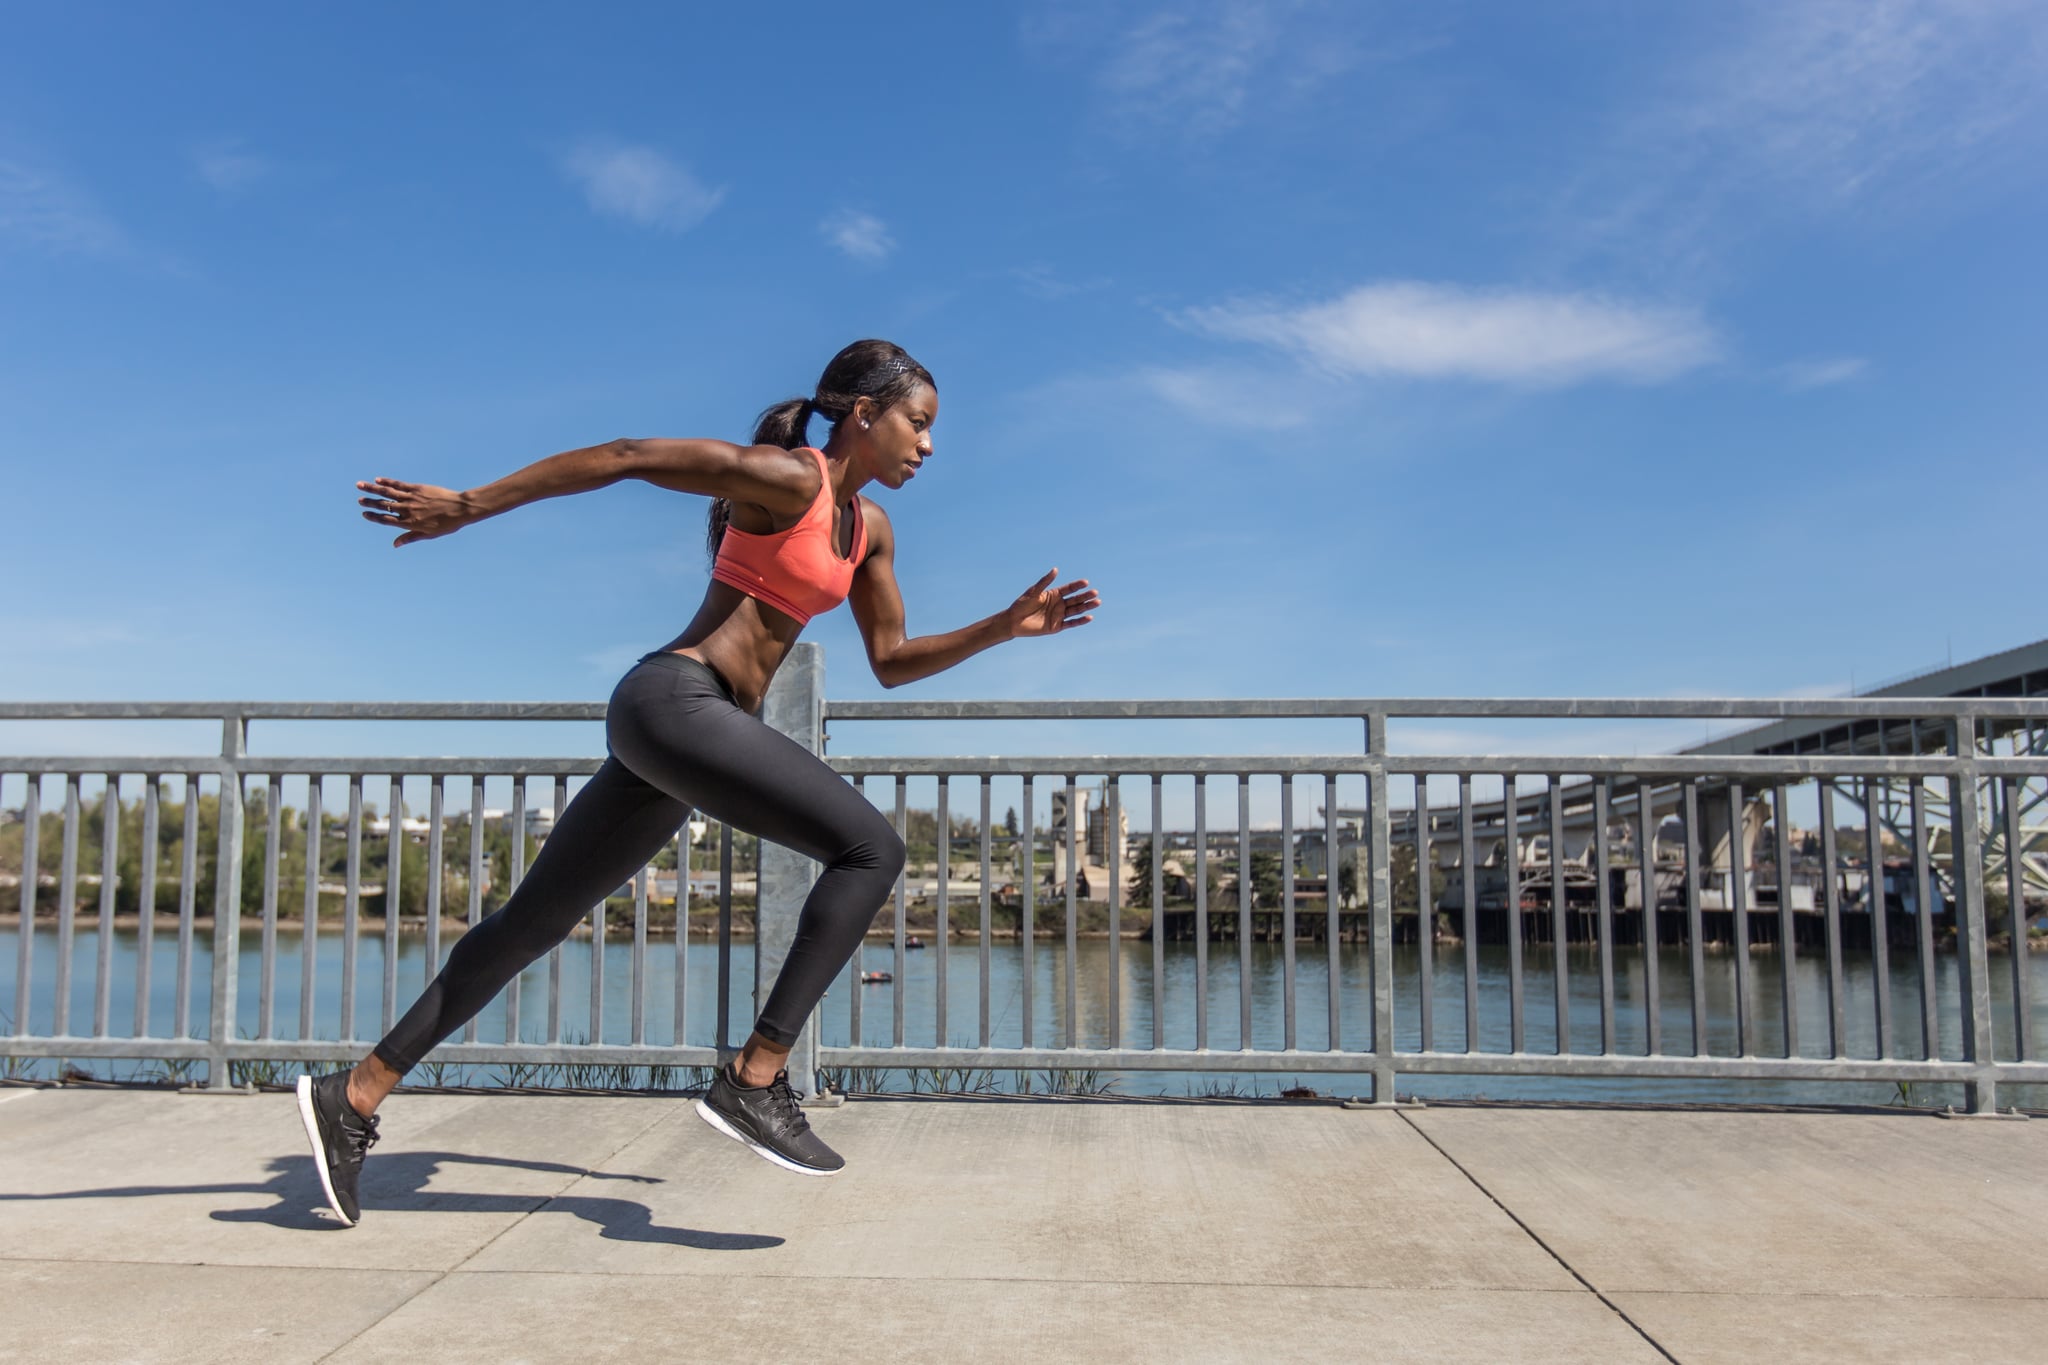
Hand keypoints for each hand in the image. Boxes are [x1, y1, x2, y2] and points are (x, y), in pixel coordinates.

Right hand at [356, 477, 475, 546]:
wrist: (460, 508)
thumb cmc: (447, 524)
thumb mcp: (428, 534)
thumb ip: (410, 537)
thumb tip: (395, 544)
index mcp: (409, 523)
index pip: (386, 520)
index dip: (374, 517)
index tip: (364, 514)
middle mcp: (407, 510)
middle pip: (384, 505)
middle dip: (370, 502)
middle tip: (359, 500)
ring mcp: (411, 498)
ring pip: (387, 492)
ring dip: (372, 488)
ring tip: (360, 485)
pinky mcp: (417, 488)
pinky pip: (399, 484)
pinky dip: (387, 481)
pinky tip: (378, 479)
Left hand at [1006, 568, 1099, 638]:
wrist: (1013, 621)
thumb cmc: (1021, 604)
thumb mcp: (1033, 592)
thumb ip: (1045, 582)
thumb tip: (1055, 570)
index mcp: (1053, 594)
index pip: (1069, 589)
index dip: (1077, 586)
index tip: (1086, 582)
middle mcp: (1058, 604)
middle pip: (1075, 599)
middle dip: (1085, 596)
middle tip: (1095, 593)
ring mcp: (1058, 615)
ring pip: (1076, 610)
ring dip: (1086, 607)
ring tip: (1097, 602)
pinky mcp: (1057, 627)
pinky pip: (1071, 623)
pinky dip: (1080, 621)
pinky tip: (1089, 617)